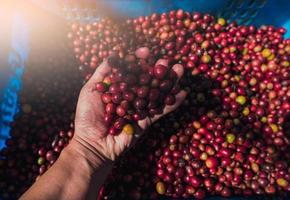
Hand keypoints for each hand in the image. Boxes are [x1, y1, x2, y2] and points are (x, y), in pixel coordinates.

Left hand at [71, 48, 186, 168]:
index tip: (145, 52)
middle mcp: (131, 96)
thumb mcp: (91, 89)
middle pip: (147, 80)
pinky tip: (183, 92)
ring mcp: (140, 108)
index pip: (132, 70)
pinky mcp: (146, 121)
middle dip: (158, 69)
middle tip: (166, 61)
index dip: (139, 60)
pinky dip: (172, 103)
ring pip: (157, 93)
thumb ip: (102, 72)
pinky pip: (161, 111)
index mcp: (119, 87)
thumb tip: (114, 55)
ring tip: (179, 69)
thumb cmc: (87, 116)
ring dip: (170, 82)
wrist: (92, 142)